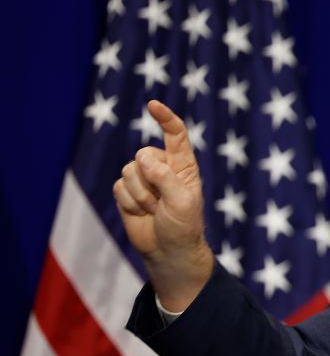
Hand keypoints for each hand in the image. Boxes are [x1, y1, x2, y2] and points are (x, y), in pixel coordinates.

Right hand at [113, 100, 214, 311]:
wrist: (168, 250)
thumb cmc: (184, 226)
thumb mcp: (183, 202)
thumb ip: (165, 178)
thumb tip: (143, 158)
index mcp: (183, 165)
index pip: (175, 135)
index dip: (165, 118)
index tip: (153, 105)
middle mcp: (163, 167)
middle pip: (143, 154)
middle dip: (149, 180)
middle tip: (162, 203)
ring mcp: (144, 179)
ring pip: (129, 171)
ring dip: (140, 195)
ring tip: (154, 210)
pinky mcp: (127, 192)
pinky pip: (118, 188)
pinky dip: (129, 203)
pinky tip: (141, 213)